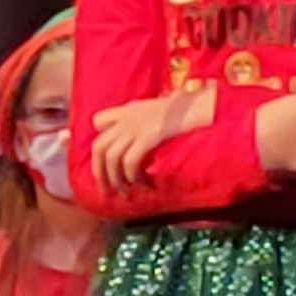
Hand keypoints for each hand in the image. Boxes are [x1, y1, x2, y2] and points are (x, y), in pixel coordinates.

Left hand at [90, 81, 214, 191]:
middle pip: (99, 146)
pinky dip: (132, 176)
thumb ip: (146, 117)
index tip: (106, 157)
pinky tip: (142, 183)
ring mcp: (135, 128)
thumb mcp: (158, 107)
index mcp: (127, 110)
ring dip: (115, 179)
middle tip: (106, 189)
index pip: (99, 121)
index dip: (100, 138)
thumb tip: (145, 135)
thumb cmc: (184, 107)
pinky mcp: (147, 137)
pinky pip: (130, 161)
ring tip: (124, 191)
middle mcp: (126, 119)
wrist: (196, 104)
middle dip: (99, 171)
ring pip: (112, 158)